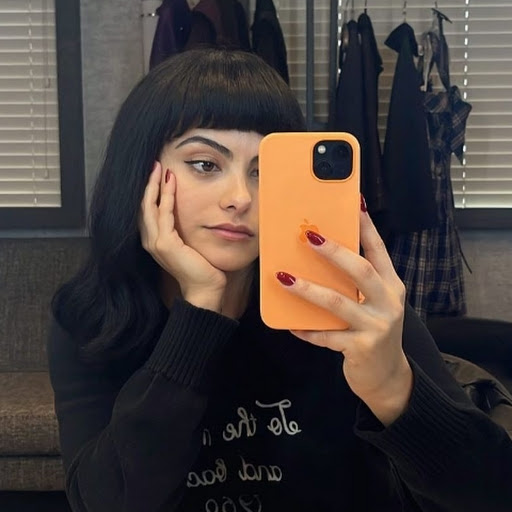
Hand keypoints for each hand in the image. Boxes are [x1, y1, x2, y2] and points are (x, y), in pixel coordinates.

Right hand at [139, 162, 226, 310]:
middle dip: (149, 183)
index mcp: (154, 241)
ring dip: (155, 185)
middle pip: (144, 205)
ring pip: (150, 206)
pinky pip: (164, 213)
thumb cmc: (201, 267)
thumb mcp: (188, 244)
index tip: (157, 174)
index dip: (150, 191)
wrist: (204, 289)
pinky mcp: (165, 244)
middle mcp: (150, 241)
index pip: (148, 211)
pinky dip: (166, 196)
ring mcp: (155, 243)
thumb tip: (188, 213)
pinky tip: (170, 182)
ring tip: (159, 168)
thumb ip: (182, 230)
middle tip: (154, 164)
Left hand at [276, 206, 412, 425]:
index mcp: (391, 285)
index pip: (378, 250)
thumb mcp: (374, 303)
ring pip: (337, 303)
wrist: (388, 376)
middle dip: (333, 251)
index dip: (366, 227)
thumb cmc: (374, 331)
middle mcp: (388, 302)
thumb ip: (357, 283)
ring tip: (283, 277)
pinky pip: (326, 336)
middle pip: (360, 270)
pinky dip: (306, 329)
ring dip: (308, 289)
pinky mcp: (360, 348)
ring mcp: (376, 326)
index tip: (354, 204)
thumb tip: (323, 255)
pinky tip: (289, 324)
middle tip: (308, 236)